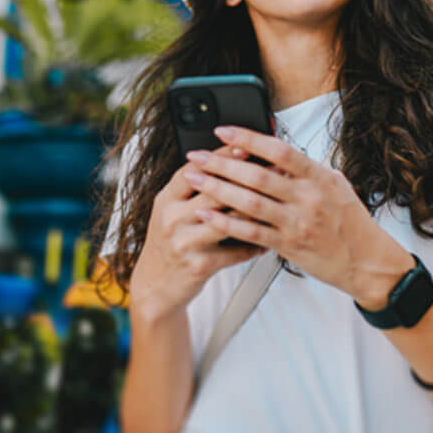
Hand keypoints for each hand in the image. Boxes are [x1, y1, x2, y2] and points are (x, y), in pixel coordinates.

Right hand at [126, 160, 262, 323]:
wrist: (154, 286)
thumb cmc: (170, 244)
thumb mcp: (170, 212)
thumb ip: (192, 191)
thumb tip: (228, 163)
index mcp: (166, 200)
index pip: (194, 170)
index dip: (220, 157)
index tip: (245, 146)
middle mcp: (172, 218)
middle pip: (214, 191)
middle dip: (248, 179)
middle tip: (274, 170)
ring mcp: (185, 242)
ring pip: (228, 221)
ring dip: (256, 211)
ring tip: (278, 202)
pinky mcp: (199, 265)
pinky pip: (234, 252)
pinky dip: (254, 245)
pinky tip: (269, 240)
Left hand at [185, 126, 412, 304]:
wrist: (367, 262)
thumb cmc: (351, 223)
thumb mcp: (337, 186)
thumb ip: (308, 170)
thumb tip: (280, 154)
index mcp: (319, 177)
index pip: (279, 150)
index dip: (248, 137)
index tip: (223, 131)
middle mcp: (307, 197)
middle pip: (257, 175)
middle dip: (221, 163)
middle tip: (196, 155)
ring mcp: (297, 222)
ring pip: (250, 202)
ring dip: (218, 189)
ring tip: (194, 179)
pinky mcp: (289, 246)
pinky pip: (251, 232)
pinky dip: (226, 222)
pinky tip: (207, 214)